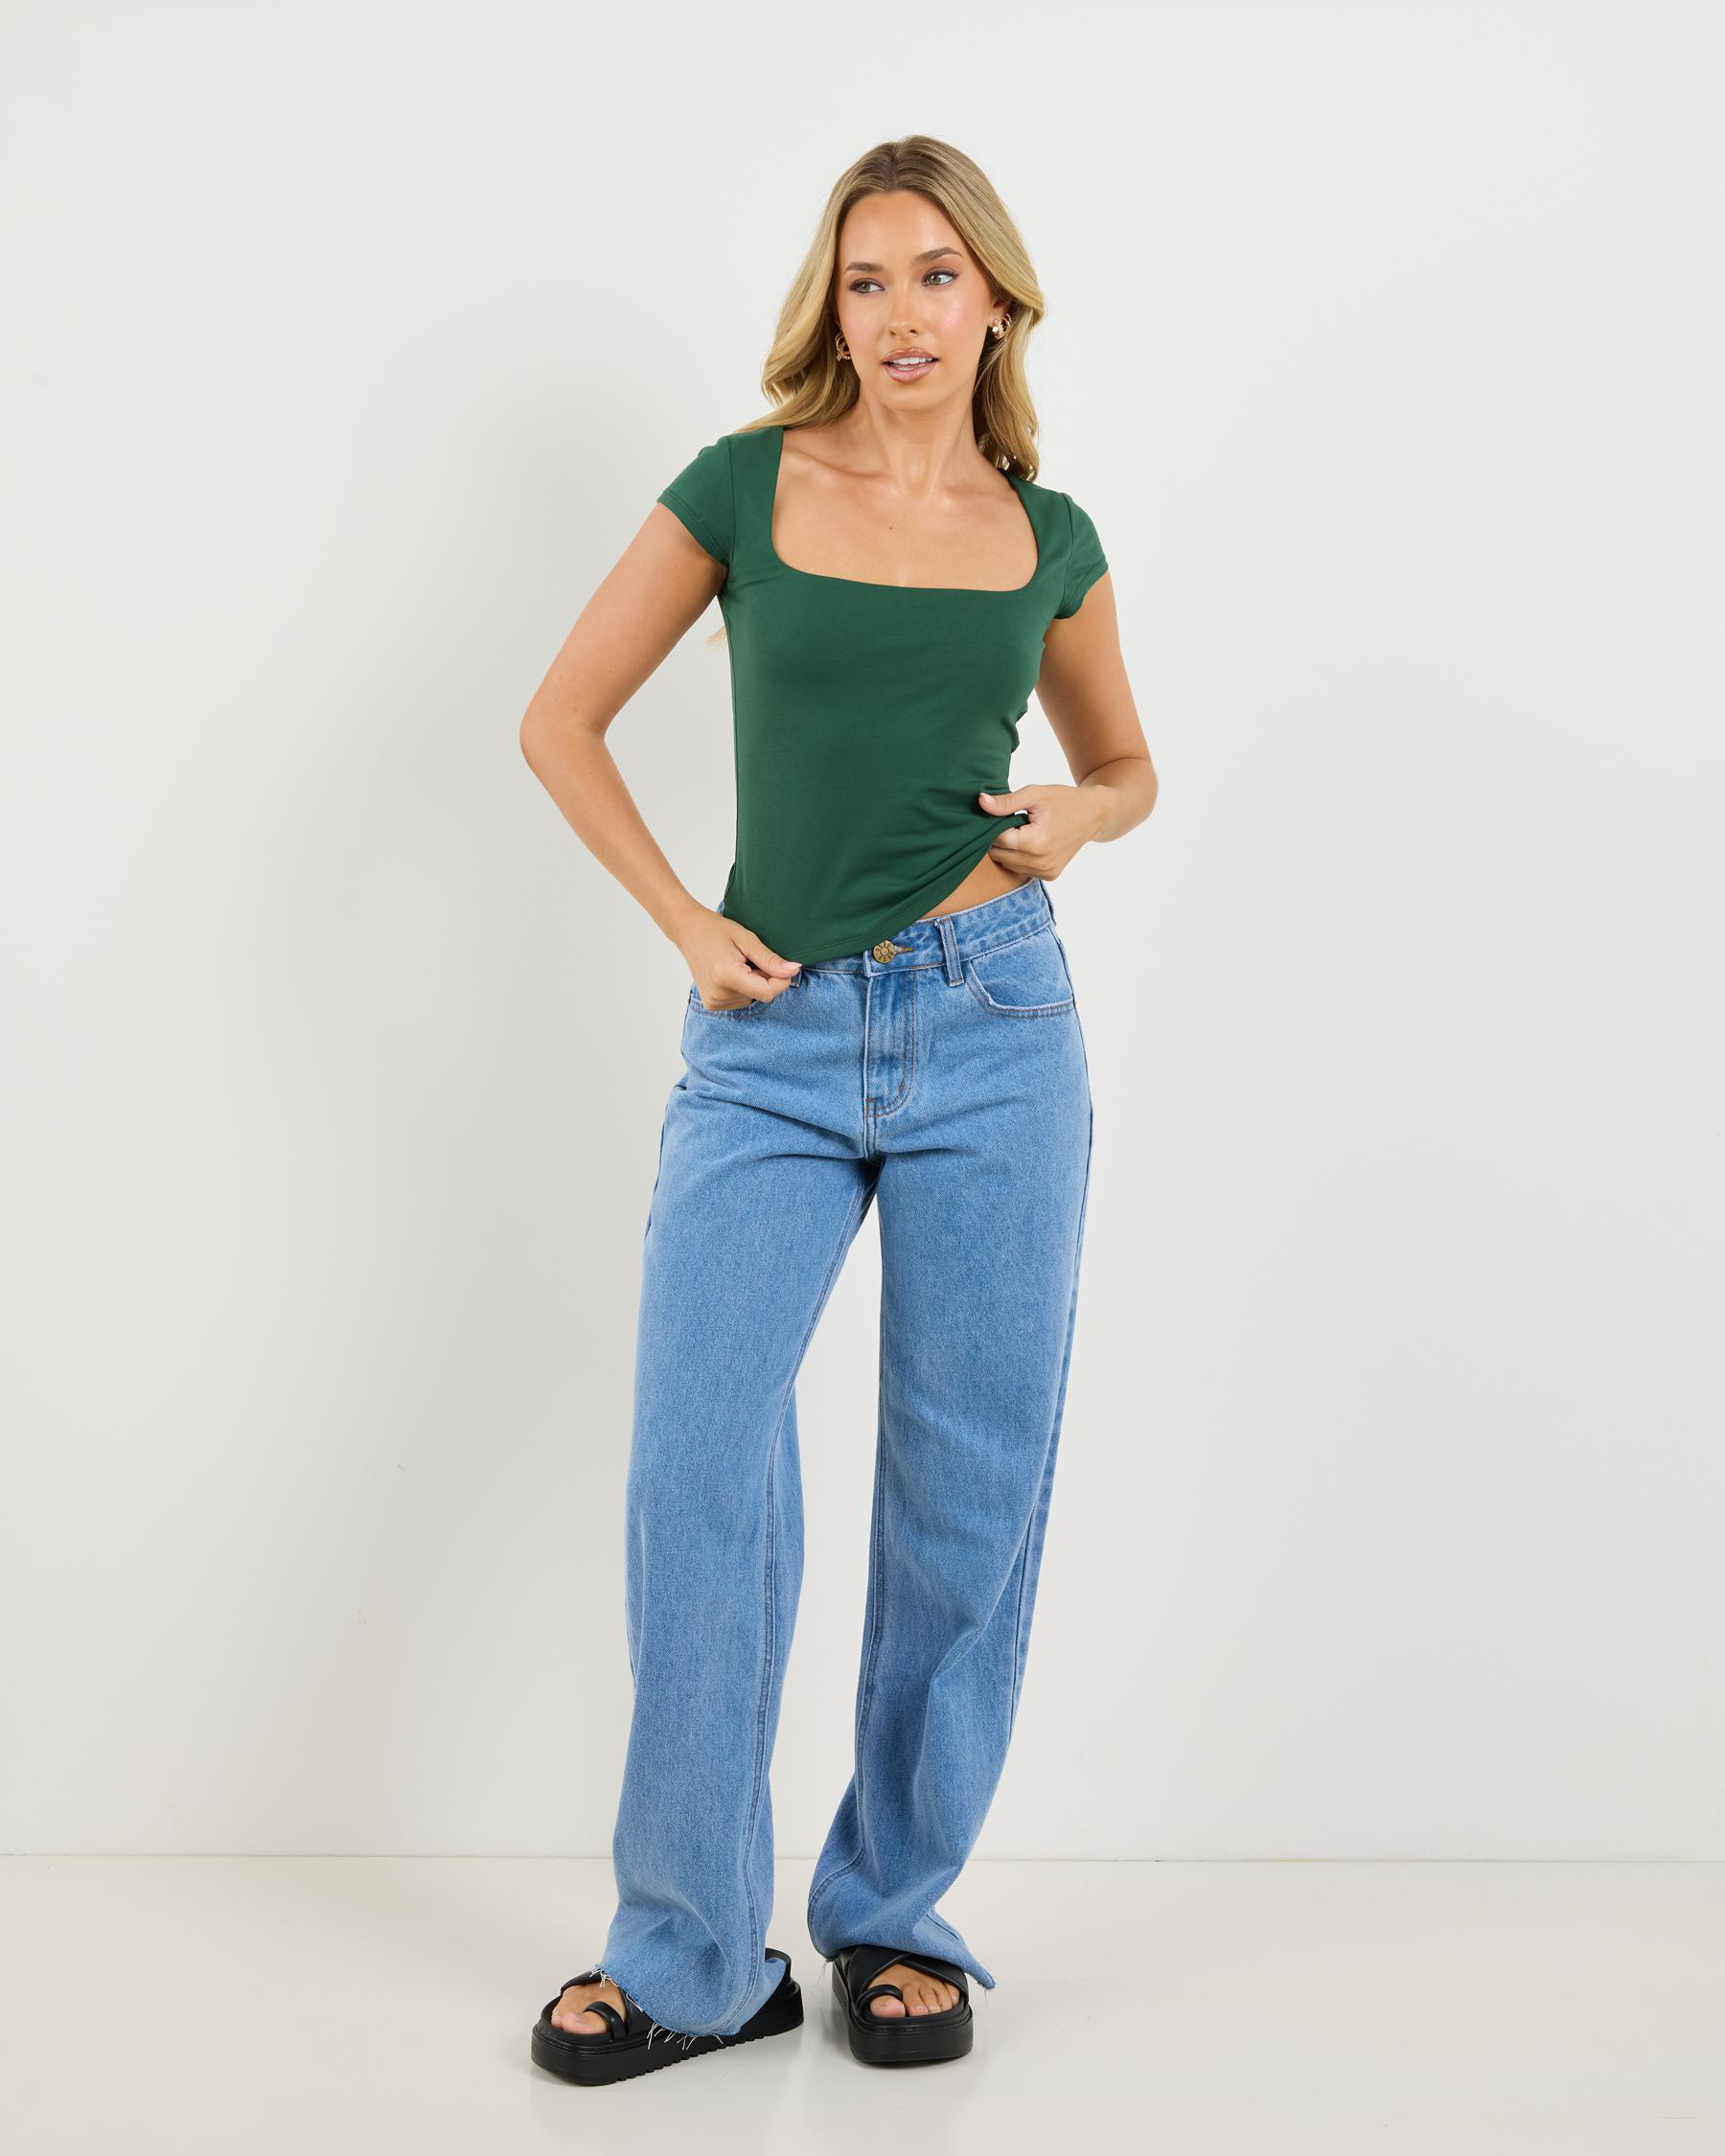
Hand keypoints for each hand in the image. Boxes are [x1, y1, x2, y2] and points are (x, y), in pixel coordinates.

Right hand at [680, 909, 801, 1010]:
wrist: (688, 932)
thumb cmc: (717, 931)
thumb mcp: (747, 939)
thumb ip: (770, 960)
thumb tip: (794, 971)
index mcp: (726, 976)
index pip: (767, 992)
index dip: (780, 980)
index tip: (780, 965)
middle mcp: (718, 995)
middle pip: (761, 995)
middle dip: (765, 978)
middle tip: (750, 959)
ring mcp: (714, 1002)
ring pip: (753, 998)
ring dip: (754, 982)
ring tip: (738, 964)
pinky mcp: (712, 1005)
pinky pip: (742, 1000)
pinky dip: (744, 987)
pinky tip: (732, 973)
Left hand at [977, 784, 1107, 878]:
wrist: (1094, 815)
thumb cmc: (1064, 800)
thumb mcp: (1035, 794)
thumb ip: (1007, 802)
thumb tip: (981, 802)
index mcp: (1035, 843)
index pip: (997, 839)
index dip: (995, 825)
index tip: (1005, 813)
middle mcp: (1040, 863)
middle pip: (999, 854)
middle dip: (1000, 838)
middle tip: (1014, 821)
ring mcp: (1046, 872)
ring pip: (1007, 864)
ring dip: (1008, 849)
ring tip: (1024, 831)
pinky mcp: (1049, 876)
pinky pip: (1021, 869)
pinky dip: (1019, 857)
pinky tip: (1031, 842)